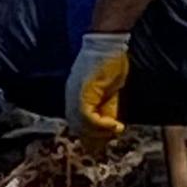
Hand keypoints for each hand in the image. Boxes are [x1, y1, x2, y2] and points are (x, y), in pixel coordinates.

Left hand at [64, 32, 129, 152]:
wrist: (106, 44)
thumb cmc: (110, 64)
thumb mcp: (108, 93)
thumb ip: (106, 109)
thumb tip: (111, 129)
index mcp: (74, 97)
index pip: (78, 125)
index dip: (91, 136)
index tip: (104, 142)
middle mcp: (70, 98)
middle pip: (78, 128)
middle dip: (95, 138)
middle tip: (112, 137)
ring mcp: (74, 96)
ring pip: (82, 126)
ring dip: (101, 132)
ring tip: (115, 129)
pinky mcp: (82, 93)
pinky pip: (89, 118)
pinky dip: (102, 125)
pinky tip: (115, 124)